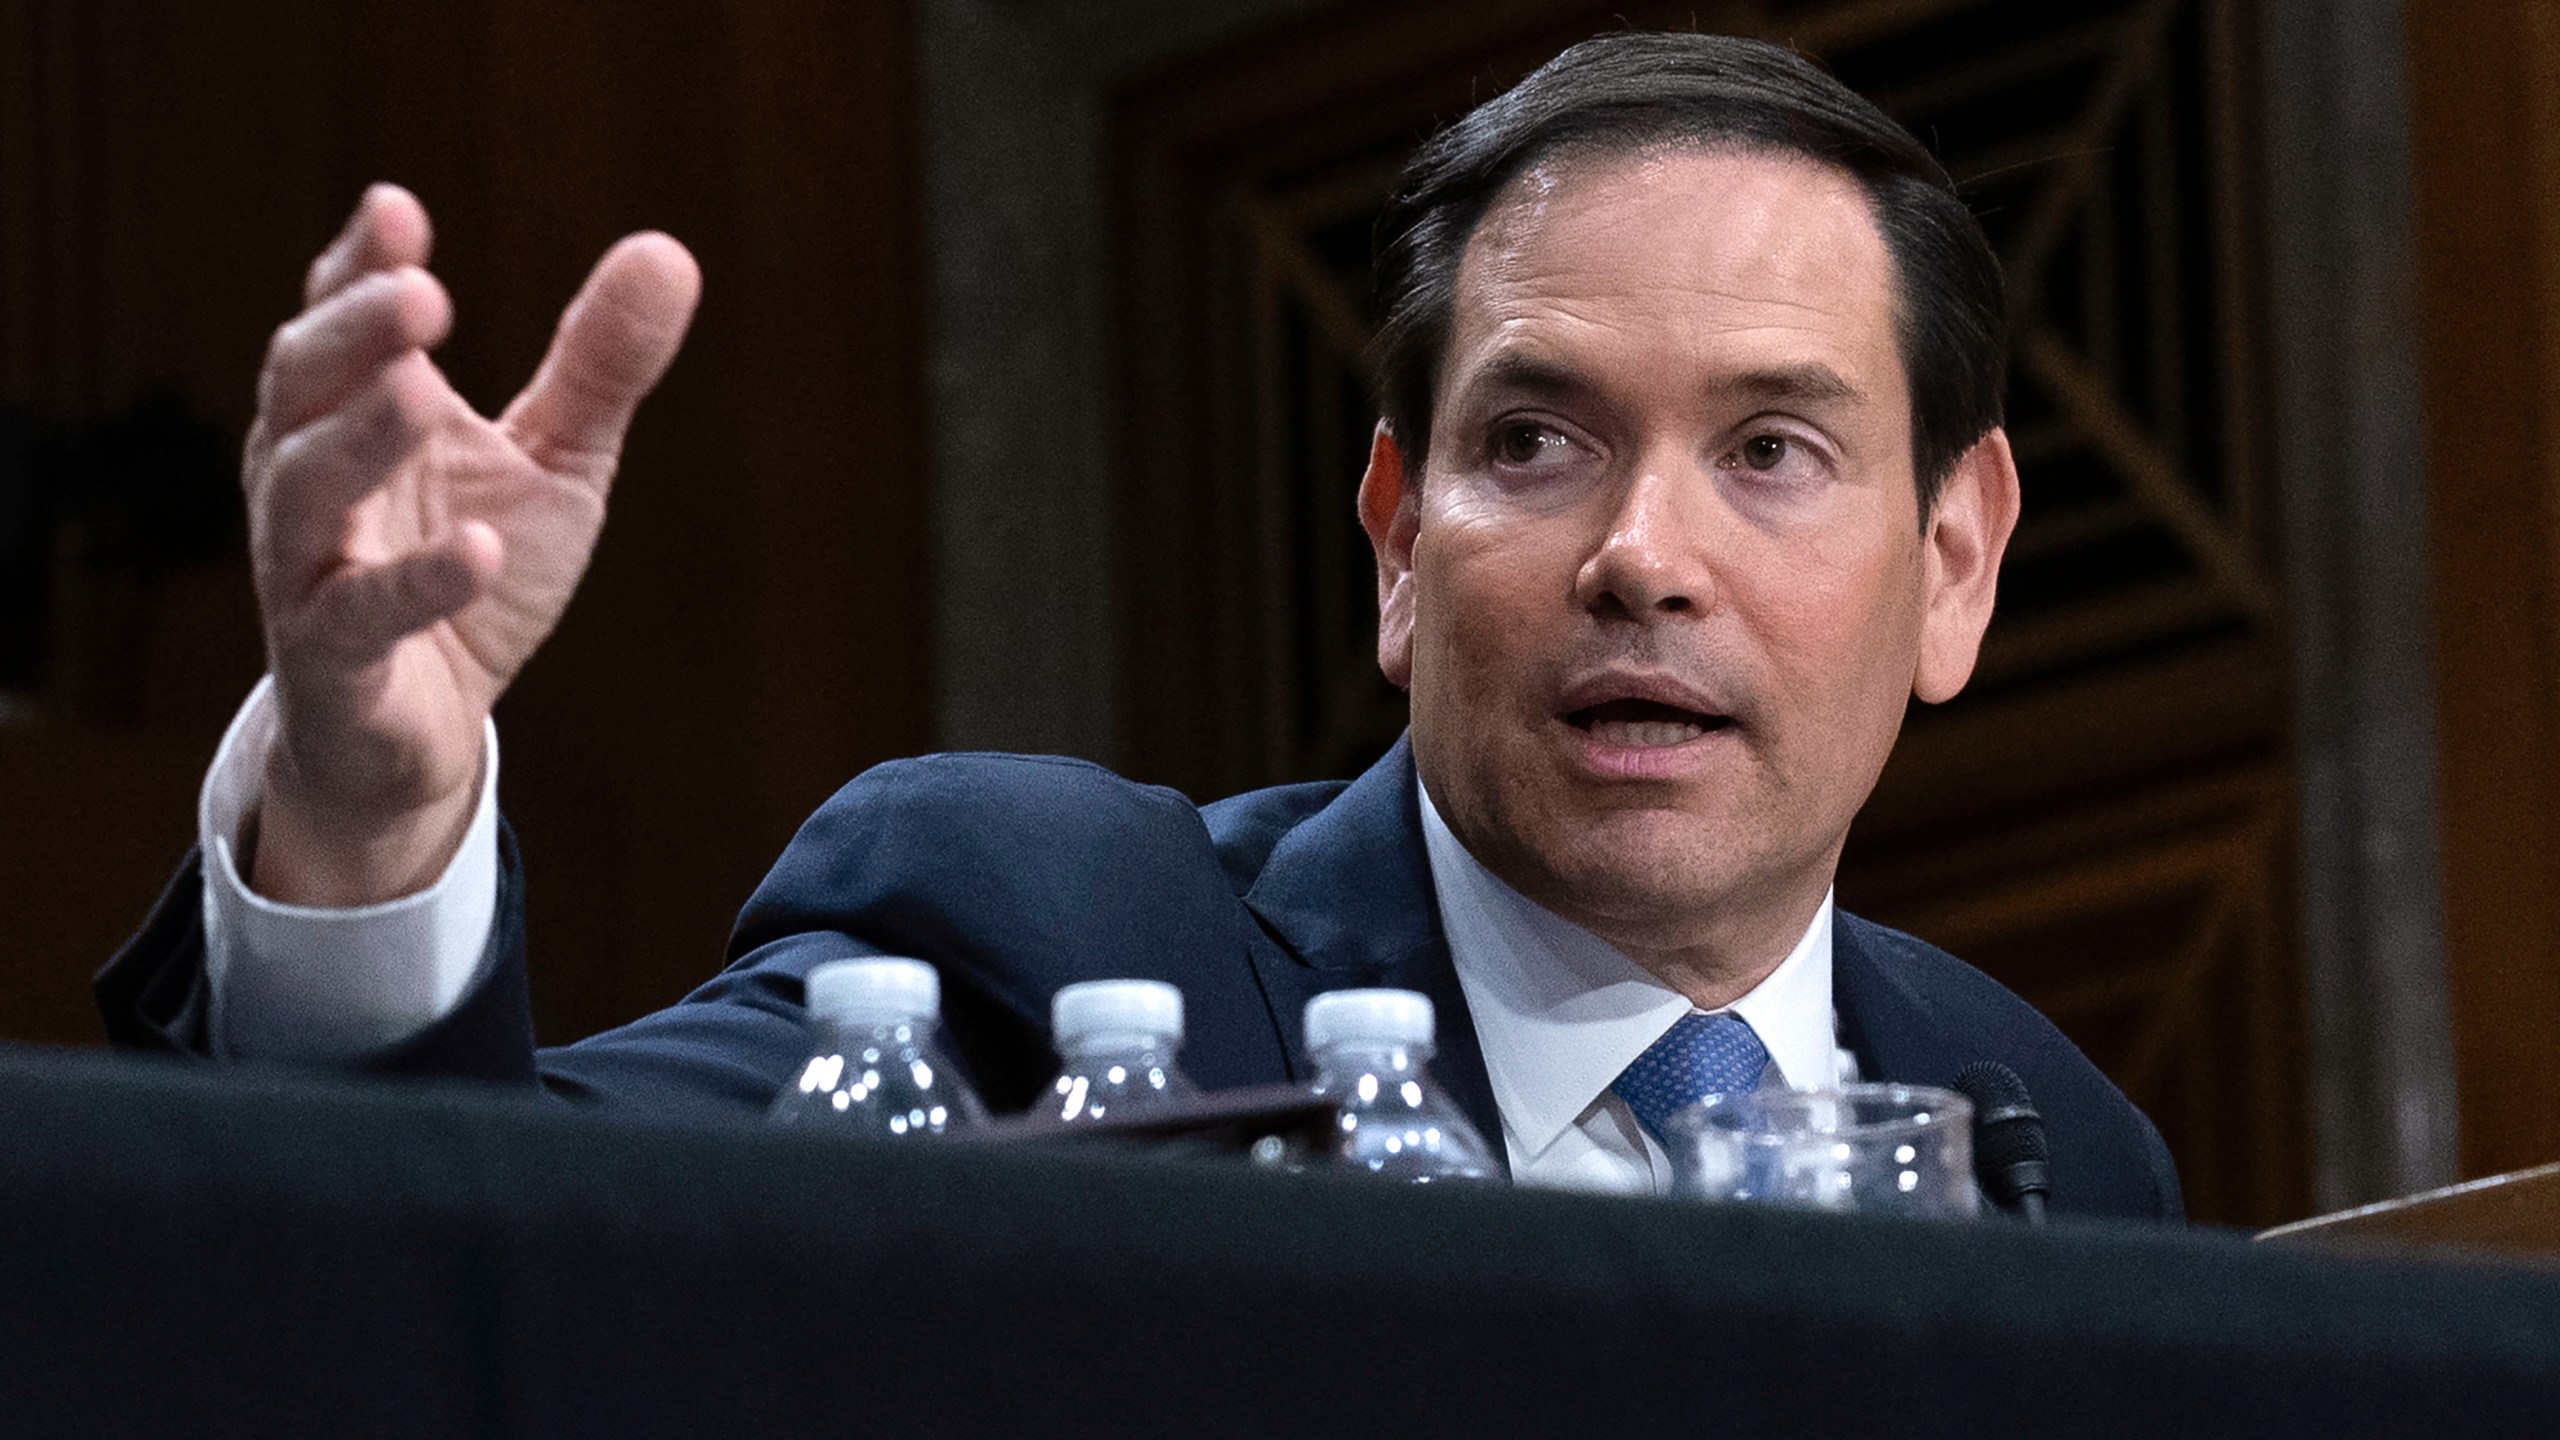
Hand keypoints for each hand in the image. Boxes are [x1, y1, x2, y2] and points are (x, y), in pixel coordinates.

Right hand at [244, 185, 699, 904]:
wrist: (418, 731)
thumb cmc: (474, 568)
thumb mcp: (556, 462)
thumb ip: (597, 366)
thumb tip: (669, 251)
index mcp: (353, 412)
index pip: (337, 320)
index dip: (358, 266)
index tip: (397, 210)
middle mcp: (308, 477)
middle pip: (302, 385)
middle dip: (354, 332)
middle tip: (422, 290)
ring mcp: (308, 569)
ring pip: (307, 489)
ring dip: (362, 435)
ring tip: (424, 387)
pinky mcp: (332, 662)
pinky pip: (357, 617)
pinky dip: (417, 580)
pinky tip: (479, 546)